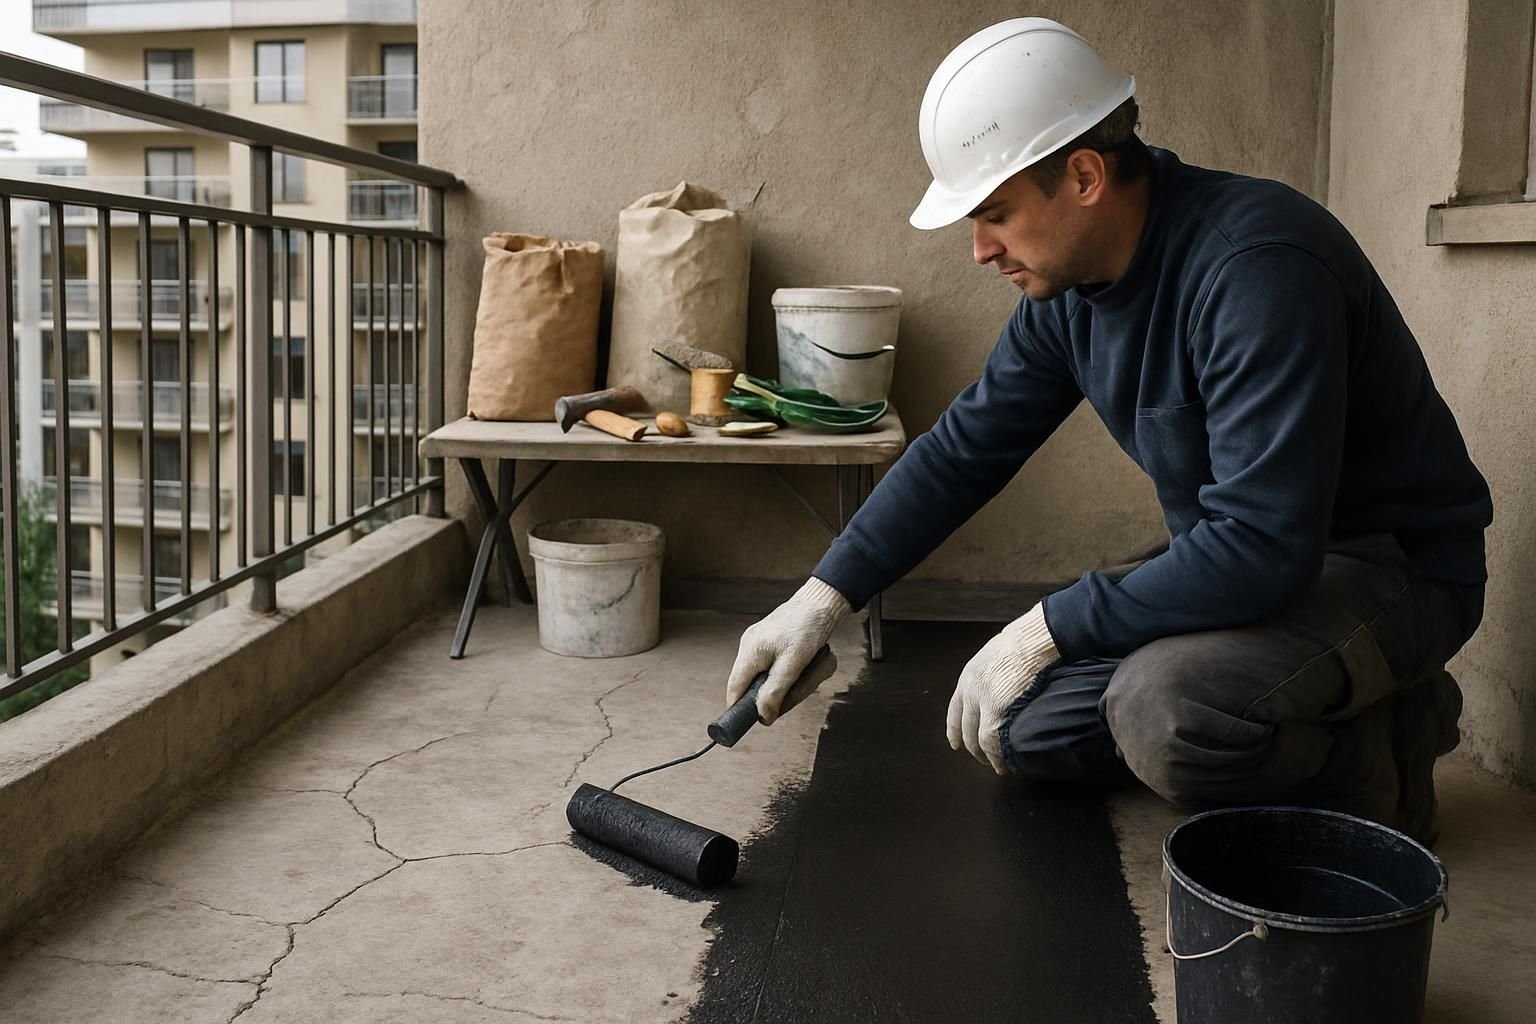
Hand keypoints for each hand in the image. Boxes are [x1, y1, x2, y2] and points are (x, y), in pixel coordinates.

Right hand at [727, 577, 849, 723]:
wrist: (820, 602)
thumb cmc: (808, 629)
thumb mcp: (794, 664)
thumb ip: (776, 691)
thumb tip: (763, 717)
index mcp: (750, 652)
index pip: (734, 690)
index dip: (742, 709)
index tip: (762, 718)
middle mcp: (748, 647)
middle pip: (751, 686)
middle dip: (776, 694)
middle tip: (800, 689)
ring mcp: (757, 643)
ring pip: (765, 677)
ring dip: (788, 682)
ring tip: (809, 672)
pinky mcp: (769, 641)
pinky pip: (774, 666)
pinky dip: (790, 671)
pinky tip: (806, 664)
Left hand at [947, 604, 1059, 773]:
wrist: (1030, 640)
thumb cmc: (1021, 643)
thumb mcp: (995, 656)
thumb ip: (992, 674)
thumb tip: (1001, 685)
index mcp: (968, 677)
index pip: (955, 710)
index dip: (955, 730)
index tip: (955, 744)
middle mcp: (969, 690)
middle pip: (964, 728)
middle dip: (971, 747)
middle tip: (981, 760)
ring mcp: (980, 700)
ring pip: (976, 738)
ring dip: (984, 756)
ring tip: (995, 766)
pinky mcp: (995, 709)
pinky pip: (991, 740)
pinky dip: (996, 755)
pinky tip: (1002, 763)